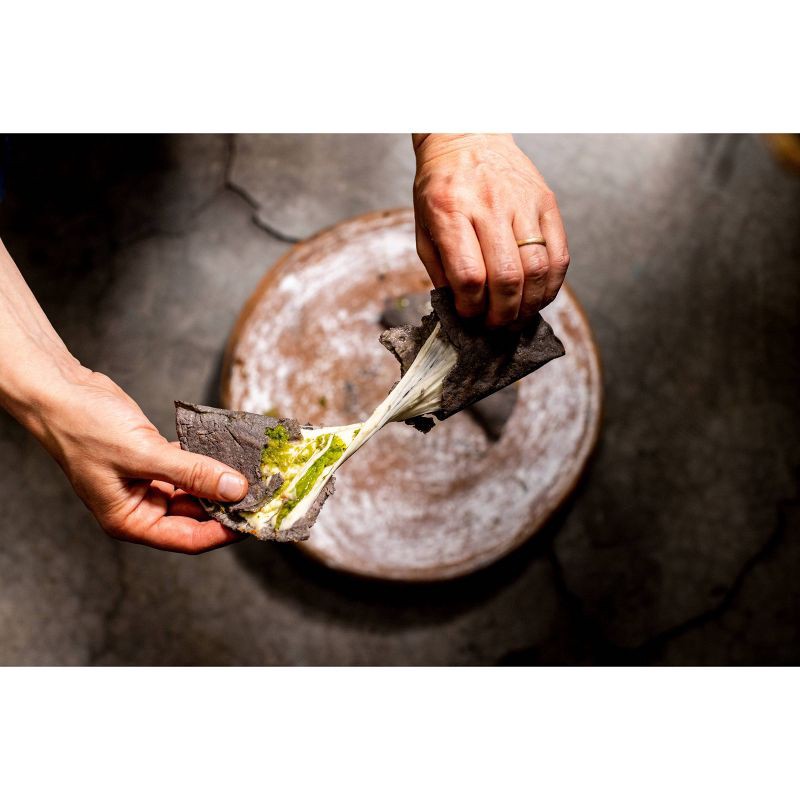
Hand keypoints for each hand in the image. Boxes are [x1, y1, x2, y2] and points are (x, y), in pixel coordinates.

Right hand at [31, 366, 249, 554]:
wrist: (63, 391)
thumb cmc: (85, 427)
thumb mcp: (143, 453)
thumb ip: (192, 472)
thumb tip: (234, 489)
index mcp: (130, 520)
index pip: (188, 538)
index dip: (223, 532)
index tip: (254, 520)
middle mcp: (140, 507)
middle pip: (196, 516)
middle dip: (227, 505)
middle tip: (261, 493)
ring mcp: (147, 483)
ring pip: (195, 490)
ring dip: (220, 481)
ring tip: (252, 473)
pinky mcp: (154, 460)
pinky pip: (188, 467)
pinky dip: (207, 460)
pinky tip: (228, 452)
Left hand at [412, 134, 569, 325]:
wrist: (467, 135)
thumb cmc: (441, 186)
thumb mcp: (423, 225)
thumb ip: (440, 269)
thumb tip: (460, 310)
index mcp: (450, 211)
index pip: (469, 275)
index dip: (471, 307)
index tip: (469, 316)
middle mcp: (489, 206)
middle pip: (507, 278)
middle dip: (502, 314)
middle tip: (495, 326)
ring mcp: (522, 203)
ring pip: (537, 270)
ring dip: (528, 305)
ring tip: (516, 317)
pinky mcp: (546, 202)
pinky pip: (559, 255)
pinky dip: (551, 285)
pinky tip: (538, 297)